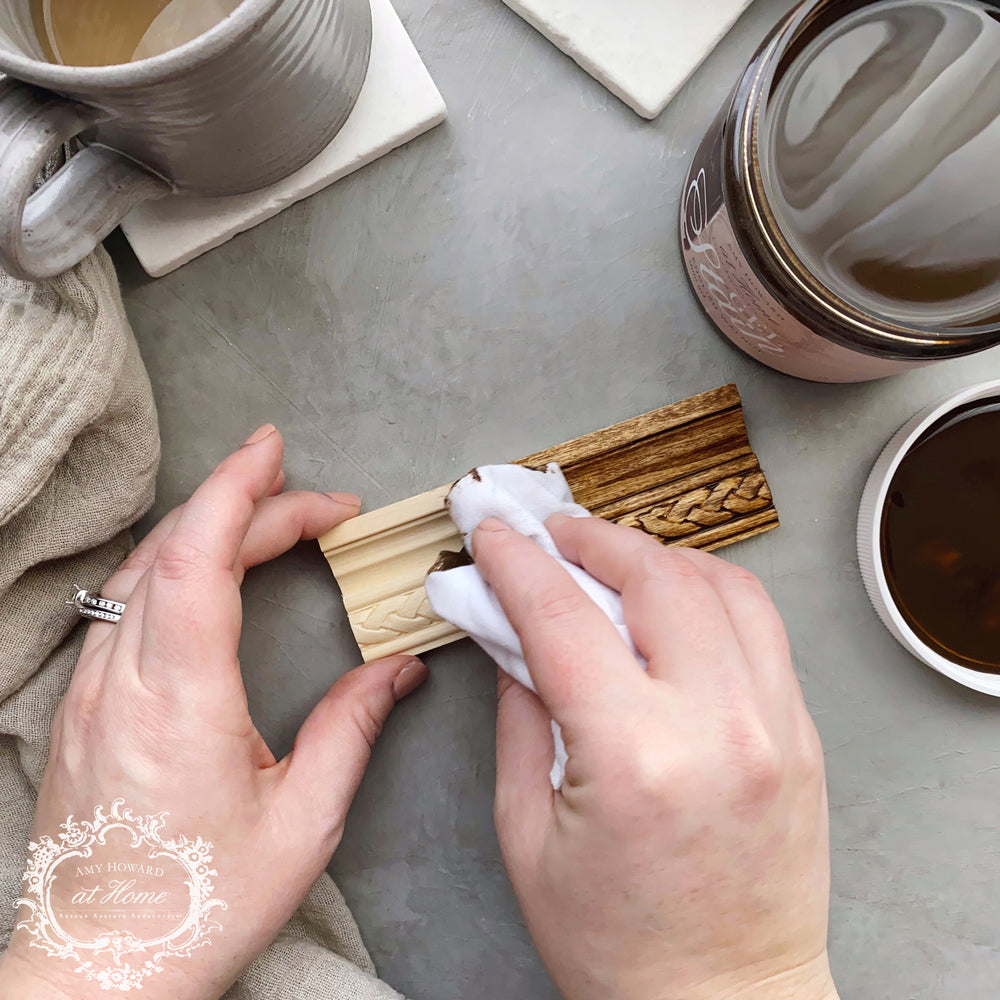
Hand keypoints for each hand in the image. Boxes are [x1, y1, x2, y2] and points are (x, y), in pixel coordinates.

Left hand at [0, 426, 427, 999]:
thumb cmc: (202, 904)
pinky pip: (122, 605)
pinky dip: (172, 563)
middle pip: (175, 549)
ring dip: (206, 526)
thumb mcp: (302, 822)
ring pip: (141, 570)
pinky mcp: (80, 709)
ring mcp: (89, 693)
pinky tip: (206, 568)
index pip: (197, 558)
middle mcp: (121, 683)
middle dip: (246, 501)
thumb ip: (352, 728)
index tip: (278, 454)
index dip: (239, 492)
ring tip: (267, 514)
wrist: (102, 968)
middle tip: (316, 501)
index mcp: (179, 702)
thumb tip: (398, 669)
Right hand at [472, 514, 835, 999]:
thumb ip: (519, 715)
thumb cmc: (619, 946)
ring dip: (657, 554)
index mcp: (635, 757)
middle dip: (592, 538)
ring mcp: (775, 726)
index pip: (563, 617)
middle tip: (551, 532)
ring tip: (610, 555)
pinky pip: (761, 627)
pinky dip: (711, 591)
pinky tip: (674, 596)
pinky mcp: (801, 736)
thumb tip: (514, 635)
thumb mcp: (527, 832)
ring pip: (723, 585)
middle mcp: (719, 726)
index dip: (517, 563)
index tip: (493, 535)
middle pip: (655, 576)